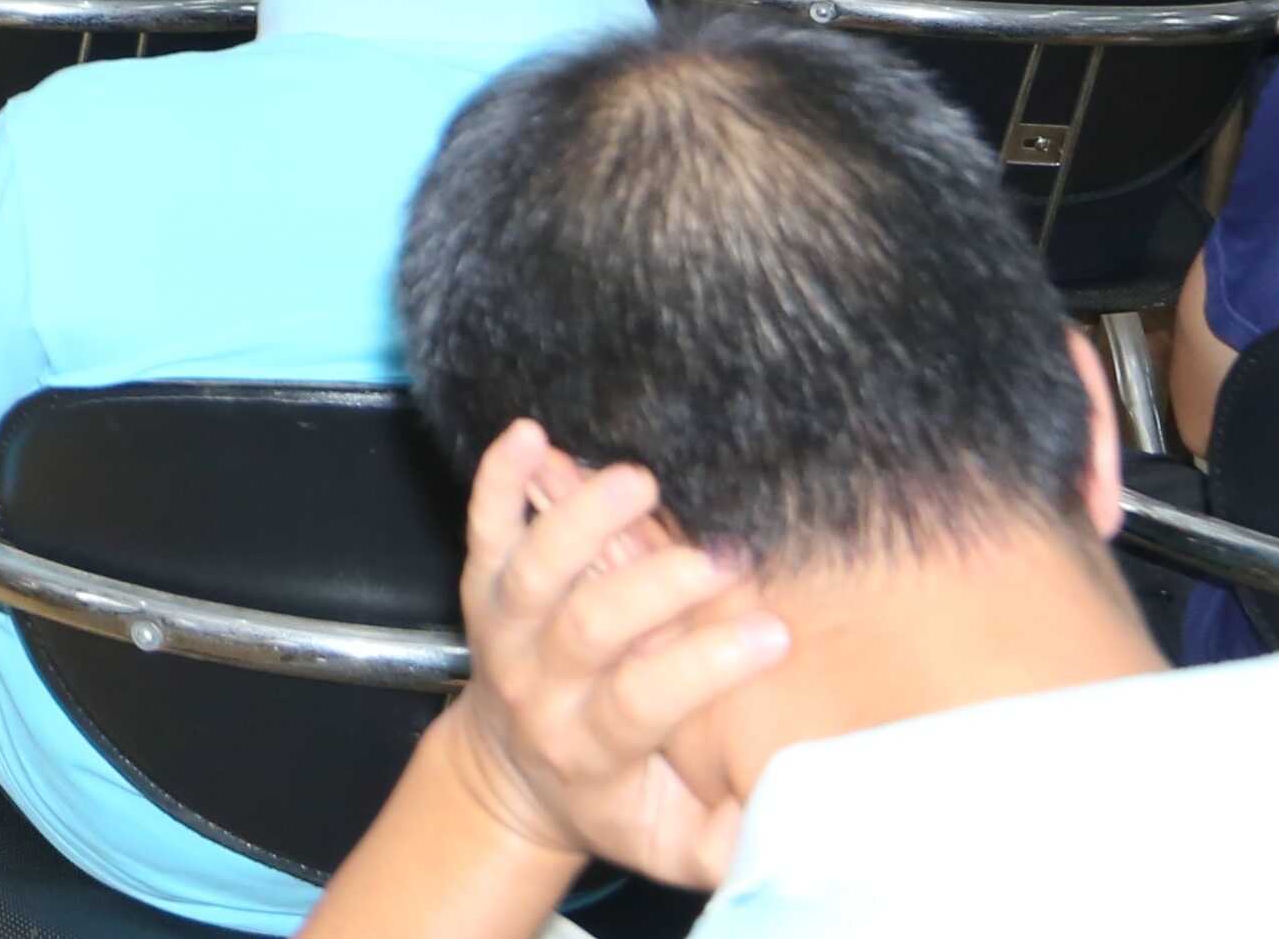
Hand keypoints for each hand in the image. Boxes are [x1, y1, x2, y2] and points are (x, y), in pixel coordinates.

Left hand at [433, 424, 788, 890]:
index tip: (772, 634)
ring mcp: (504, 625)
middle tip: (722, 555)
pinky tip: (529, 434)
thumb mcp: (671, 844)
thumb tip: (795, 810)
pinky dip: (500, 478)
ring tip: (639, 481)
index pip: (641, 702)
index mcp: (590, 747)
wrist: (511, 775)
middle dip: (652, 587)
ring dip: (580, 518)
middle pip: (585, 626)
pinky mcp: (484, 581)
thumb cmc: (612, 802)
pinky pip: (484, 525)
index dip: (702, 667)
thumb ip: (729, 837)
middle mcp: (538, 683)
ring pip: (533, 566)